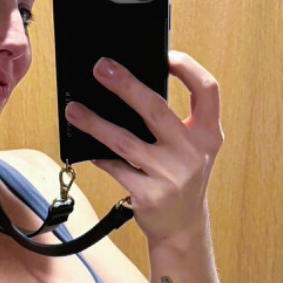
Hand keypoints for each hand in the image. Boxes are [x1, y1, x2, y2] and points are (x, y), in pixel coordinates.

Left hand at [64, 50, 224, 243]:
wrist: (182, 229)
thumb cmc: (180, 179)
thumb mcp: (190, 149)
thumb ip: (173, 122)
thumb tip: (126, 87)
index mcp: (209, 135)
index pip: (207, 90)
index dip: (188, 67)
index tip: (165, 54)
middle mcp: (193, 153)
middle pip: (156, 109)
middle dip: (126, 85)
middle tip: (102, 68)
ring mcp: (171, 176)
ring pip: (125, 141)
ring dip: (95, 123)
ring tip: (74, 109)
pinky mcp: (149, 195)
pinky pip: (115, 167)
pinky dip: (99, 156)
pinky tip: (86, 147)